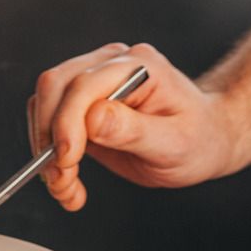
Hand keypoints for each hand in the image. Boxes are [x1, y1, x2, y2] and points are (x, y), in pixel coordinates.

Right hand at [27, 42, 233, 210]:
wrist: (205, 139)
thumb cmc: (199, 138)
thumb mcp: (175, 143)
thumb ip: (134, 130)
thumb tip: (92, 118)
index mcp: (139, 66)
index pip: (84, 85)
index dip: (67, 123)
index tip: (68, 161)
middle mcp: (112, 64)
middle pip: (55, 86)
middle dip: (49, 137)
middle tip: (63, 180)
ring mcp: (95, 79)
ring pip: (45, 102)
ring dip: (45, 148)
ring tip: (67, 186)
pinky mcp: (83, 102)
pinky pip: (50, 118)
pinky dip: (50, 153)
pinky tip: (69, 180)